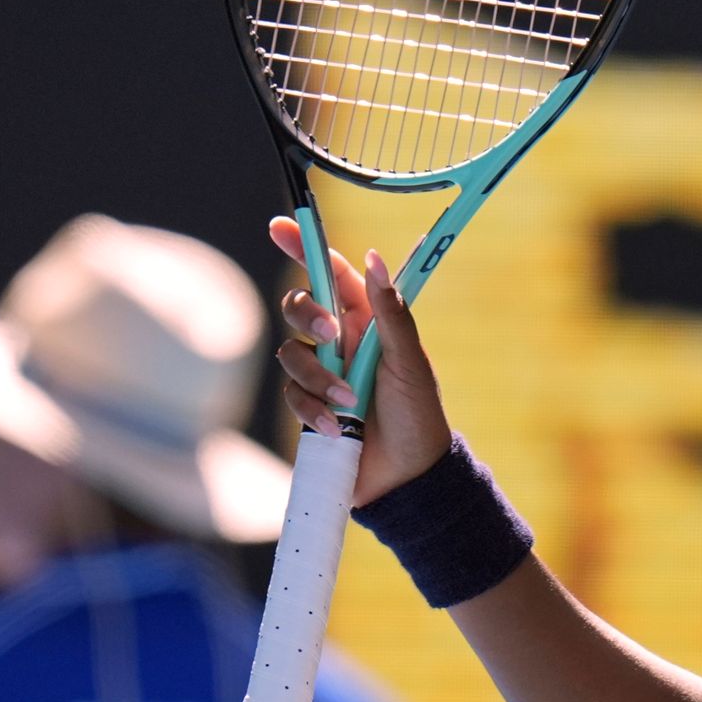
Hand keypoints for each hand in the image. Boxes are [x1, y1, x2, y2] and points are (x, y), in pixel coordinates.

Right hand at [269, 218, 453, 503]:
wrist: (409, 475)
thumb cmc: (419, 414)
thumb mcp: (410, 362)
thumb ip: (392, 314)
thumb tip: (374, 259)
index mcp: (369, 321)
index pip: (332, 274)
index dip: (305, 247)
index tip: (282, 226)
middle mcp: (342, 342)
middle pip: (299, 307)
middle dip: (308, 316)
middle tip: (334, 335)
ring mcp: (323, 374)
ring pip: (290, 354)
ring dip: (319, 377)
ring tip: (351, 403)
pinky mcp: (309, 407)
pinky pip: (292, 395)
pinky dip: (313, 409)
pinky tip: (341, 428)